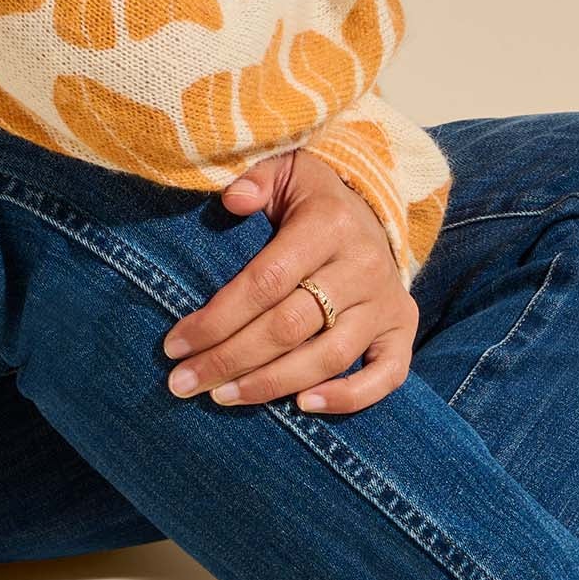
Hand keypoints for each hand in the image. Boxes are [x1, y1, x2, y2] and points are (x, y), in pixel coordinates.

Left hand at [163, 151, 416, 413]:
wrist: (372, 209)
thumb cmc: (310, 199)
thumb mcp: (284, 172)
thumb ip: (255, 180)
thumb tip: (231, 201)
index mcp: (328, 224)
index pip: (265, 282)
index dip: (217, 318)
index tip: (175, 344)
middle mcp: (363, 265)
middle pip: (289, 326)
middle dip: (230, 359)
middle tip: (184, 382)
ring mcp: (386, 301)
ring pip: (328, 357)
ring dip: (271, 385)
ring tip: (223, 398)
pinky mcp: (402, 328)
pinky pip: (387, 375)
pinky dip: (350, 398)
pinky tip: (303, 407)